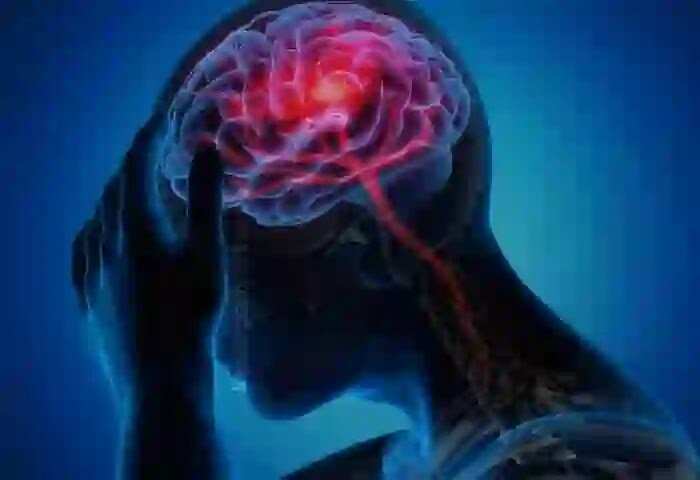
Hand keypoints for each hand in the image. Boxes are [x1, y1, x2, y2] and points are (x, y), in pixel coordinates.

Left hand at [72, 126, 224, 397]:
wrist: (159, 380)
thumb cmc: (192, 316)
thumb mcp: (207, 254)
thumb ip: (205, 199)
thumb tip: (204, 148)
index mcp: (134, 227)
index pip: (136, 166)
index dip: (149, 138)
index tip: (163, 118)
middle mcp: (102, 243)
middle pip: (116, 189)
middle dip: (136, 165)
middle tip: (158, 153)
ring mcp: (89, 273)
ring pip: (98, 218)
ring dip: (119, 197)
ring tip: (140, 192)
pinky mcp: (86, 298)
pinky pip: (84, 249)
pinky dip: (99, 229)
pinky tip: (103, 237)